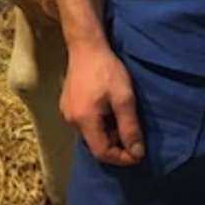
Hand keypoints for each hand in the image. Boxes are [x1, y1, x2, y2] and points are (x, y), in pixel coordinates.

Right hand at [61, 41, 145, 165]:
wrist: (86, 46)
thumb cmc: (106, 69)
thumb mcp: (124, 98)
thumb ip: (130, 127)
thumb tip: (137, 153)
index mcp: (84, 120)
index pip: (102, 153)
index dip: (121, 158)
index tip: (138, 151)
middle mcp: (71, 120)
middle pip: (95, 145)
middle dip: (116, 145)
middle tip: (132, 133)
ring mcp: (67, 112)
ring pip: (91, 134)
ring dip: (108, 133)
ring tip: (122, 119)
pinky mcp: (67, 104)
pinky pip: (85, 123)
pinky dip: (99, 124)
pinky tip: (109, 111)